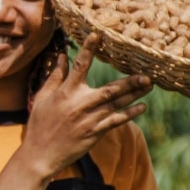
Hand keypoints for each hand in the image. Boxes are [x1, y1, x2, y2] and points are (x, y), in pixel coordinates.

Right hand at [25, 33, 152, 176]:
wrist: (40, 154)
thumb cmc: (39, 124)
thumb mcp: (42, 98)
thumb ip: (55, 77)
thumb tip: (63, 56)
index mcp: (65, 92)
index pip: (79, 66)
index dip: (88, 50)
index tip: (98, 35)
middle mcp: (80, 104)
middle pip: (110, 89)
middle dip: (130, 81)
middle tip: (147, 74)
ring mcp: (89, 119)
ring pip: (117, 104)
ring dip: (135, 94)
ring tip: (149, 85)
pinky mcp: (94, 133)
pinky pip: (116, 121)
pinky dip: (130, 114)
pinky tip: (141, 107)